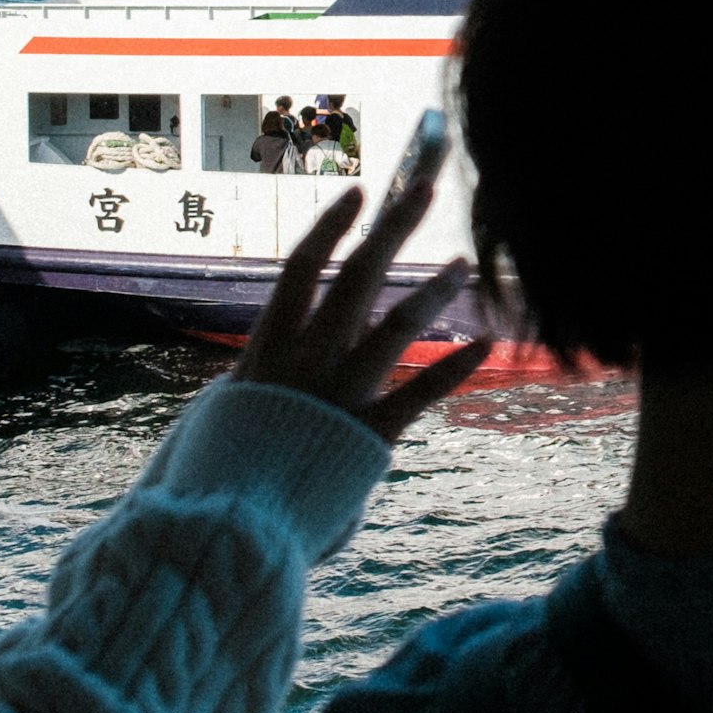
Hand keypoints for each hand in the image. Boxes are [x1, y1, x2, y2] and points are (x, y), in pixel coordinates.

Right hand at [233, 165, 490, 444]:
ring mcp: (340, 394)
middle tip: (429, 187)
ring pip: (395, 326)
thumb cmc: (230, 465)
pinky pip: (418, 394)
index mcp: (268, 347)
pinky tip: (486, 342)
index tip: (359, 191)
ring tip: (466, 262)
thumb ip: (259, 372)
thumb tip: (266, 351)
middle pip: (356, 278)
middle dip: (393, 229)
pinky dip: (454, 368)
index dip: (329, 228)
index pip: (300, 270)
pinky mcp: (368, 433)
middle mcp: (306, 360)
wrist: (227, 524)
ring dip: (433, 290)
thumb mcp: (232, 405)